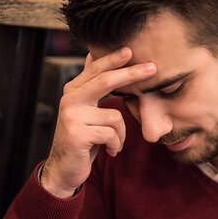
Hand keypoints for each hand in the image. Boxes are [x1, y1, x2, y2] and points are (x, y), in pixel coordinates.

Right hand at [41, 48, 156, 197]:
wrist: (64, 169)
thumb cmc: (83, 139)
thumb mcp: (87, 111)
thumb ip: (92, 88)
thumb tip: (94, 56)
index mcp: (73, 91)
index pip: (95, 70)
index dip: (113, 59)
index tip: (131, 49)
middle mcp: (69, 99)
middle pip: (105, 81)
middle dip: (131, 74)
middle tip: (153, 68)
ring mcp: (72, 116)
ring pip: (115, 116)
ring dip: (121, 134)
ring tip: (114, 143)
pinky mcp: (77, 134)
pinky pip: (111, 134)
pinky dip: (116, 145)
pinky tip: (110, 151)